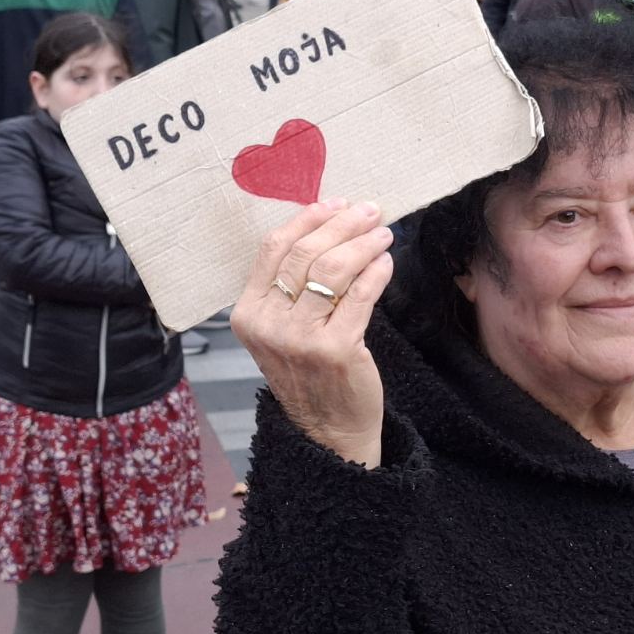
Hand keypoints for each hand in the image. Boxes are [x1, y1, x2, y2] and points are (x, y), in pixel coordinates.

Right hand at [231, 200, 395, 467]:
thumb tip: (328, 225)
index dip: (307, 218)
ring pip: (333, 269)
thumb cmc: (310, 372)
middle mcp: (268, 325)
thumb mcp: (283, 329)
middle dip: (343, 224)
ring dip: (363, 244)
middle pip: (305, 252)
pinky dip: (376, 271)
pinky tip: (386, 262)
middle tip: (370, 211)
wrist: (328, 431)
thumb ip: (292, 285)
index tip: (336, 203)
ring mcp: (300, 338)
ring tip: (383, 234)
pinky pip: (360, 295)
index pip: (273, 249)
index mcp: (248, 313)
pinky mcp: (336, 349)